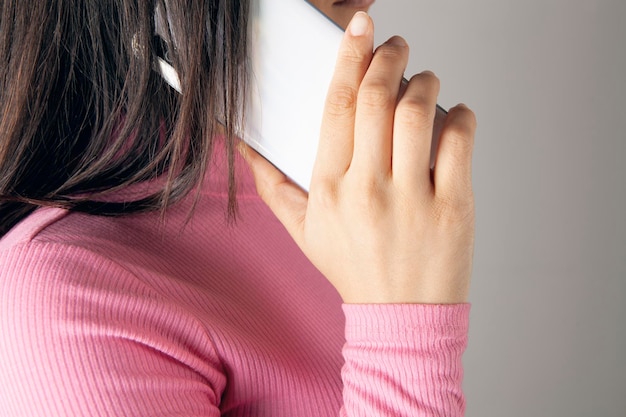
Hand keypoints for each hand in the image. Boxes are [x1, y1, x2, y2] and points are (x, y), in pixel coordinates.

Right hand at [240, 12, 475, 303]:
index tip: (359, 28)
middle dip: (390, 57)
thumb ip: (272, 185)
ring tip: (425, 80)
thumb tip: (242, 145)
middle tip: (397, 46)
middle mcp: (368, 190)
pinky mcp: (453, 207)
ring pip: (419, 110)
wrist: (401, 317)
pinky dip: (461, 114)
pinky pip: (460, 140)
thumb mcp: (303, 230)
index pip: (337, 106)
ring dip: (426, 81)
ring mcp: (413, 198)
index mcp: (329, 189)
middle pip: (377, 98)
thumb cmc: (353, 268)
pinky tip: (454, 114)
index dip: (349, 57)